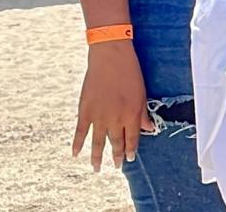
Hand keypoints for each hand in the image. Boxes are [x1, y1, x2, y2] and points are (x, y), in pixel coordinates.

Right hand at [72, 40, 152, 171]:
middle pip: (115, 142)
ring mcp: (98, 116)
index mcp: (131, 114)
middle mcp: (115, 119)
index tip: (129, 159)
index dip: (130, 150)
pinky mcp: (85, 111)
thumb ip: (143, 114)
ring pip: (98, 142)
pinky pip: (80, 132)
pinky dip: (77, 144)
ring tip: (97, 168)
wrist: (110, 58)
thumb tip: (150, 129)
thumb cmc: (130, 72)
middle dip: (116, 156)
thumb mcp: (142, 93)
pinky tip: (76, 154)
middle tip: (117, 166)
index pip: (132, 138)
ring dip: (97, 157)